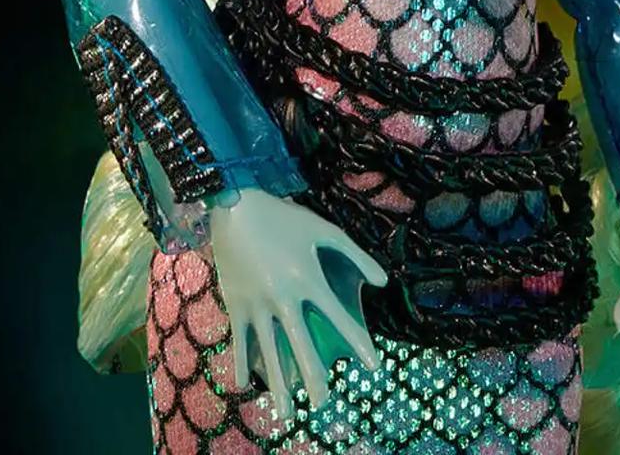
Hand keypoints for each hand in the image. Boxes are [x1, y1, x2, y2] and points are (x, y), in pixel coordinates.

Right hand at [210, 187, 385, 425]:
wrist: (236, 207)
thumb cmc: (285, 218)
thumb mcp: (323, 230)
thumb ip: (355, 254)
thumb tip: (383, 281)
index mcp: (308, 278)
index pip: (338, 318)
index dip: (358, 342)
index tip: (374, 366)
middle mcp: (284, 296)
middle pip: (301, 345)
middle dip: (313, 377)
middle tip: (323, 404)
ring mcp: (258, 303)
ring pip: (269, 350)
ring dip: (277, 383)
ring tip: (285, 412)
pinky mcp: (236, 304)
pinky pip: (240, 339)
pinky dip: (241, 361)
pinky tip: (244, 384)